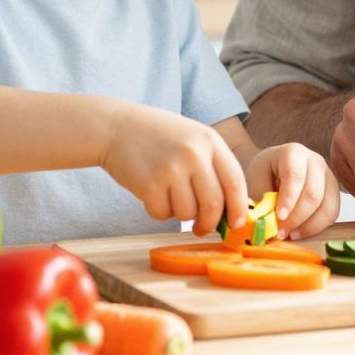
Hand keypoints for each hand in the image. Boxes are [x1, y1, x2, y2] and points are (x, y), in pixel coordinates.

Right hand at [100, 106, 251, 235]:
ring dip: (180, 214)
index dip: (239, 208)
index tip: (237, 223)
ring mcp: (171, 169)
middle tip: (201, 227)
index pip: (235, 181)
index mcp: (210, 140)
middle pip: (214, 204)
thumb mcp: (193, 139)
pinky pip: (163, 215)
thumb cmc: (158, 137)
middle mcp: (193, 154)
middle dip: (209, 223)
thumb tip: (230, 209)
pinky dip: (159, 212)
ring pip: (188, 213)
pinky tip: (151, 193)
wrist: (115, 127)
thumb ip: (213, 166)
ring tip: (169, 194)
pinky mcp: (149, 184)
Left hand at [245, 143, 341, 238]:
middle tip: (281, 232)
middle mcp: (315, 161)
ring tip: (290, 235)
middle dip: (296, 217)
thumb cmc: (266, 171)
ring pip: (326, 206)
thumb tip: (263, 220)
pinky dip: (317, 227)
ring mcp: (328, 176)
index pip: (294, 175)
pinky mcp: (334, 192)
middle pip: (313, 193)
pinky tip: (300, 232)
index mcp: (293, 152)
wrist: (278, 167)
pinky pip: (332, 213)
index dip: (288, 198)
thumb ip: (260, 197)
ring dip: (308, 226)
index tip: (279, 217)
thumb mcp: (256, 178)